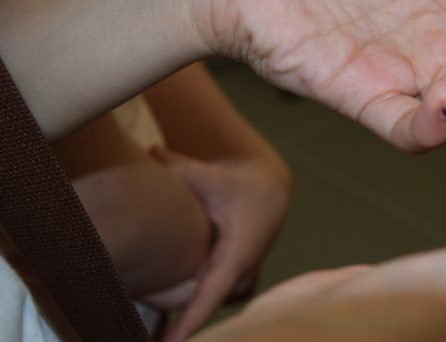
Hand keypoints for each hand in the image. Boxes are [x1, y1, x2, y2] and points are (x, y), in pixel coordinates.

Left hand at [144, 146, 289, 341]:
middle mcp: (242, 272)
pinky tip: (171, 311)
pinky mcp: (237, 278)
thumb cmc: (243, 185)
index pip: (211, 296)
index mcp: (237, 254)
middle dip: (180, 322)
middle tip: (147, 337)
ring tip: (156, 329)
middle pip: (206, 305)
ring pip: (211, 303)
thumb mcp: (215, 176)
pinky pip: (214, 299)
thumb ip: (182, 167)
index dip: (191, 323)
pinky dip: (197, 305)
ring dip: (189, 311)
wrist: (271, 188)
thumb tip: (151, 150)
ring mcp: (242, 277)